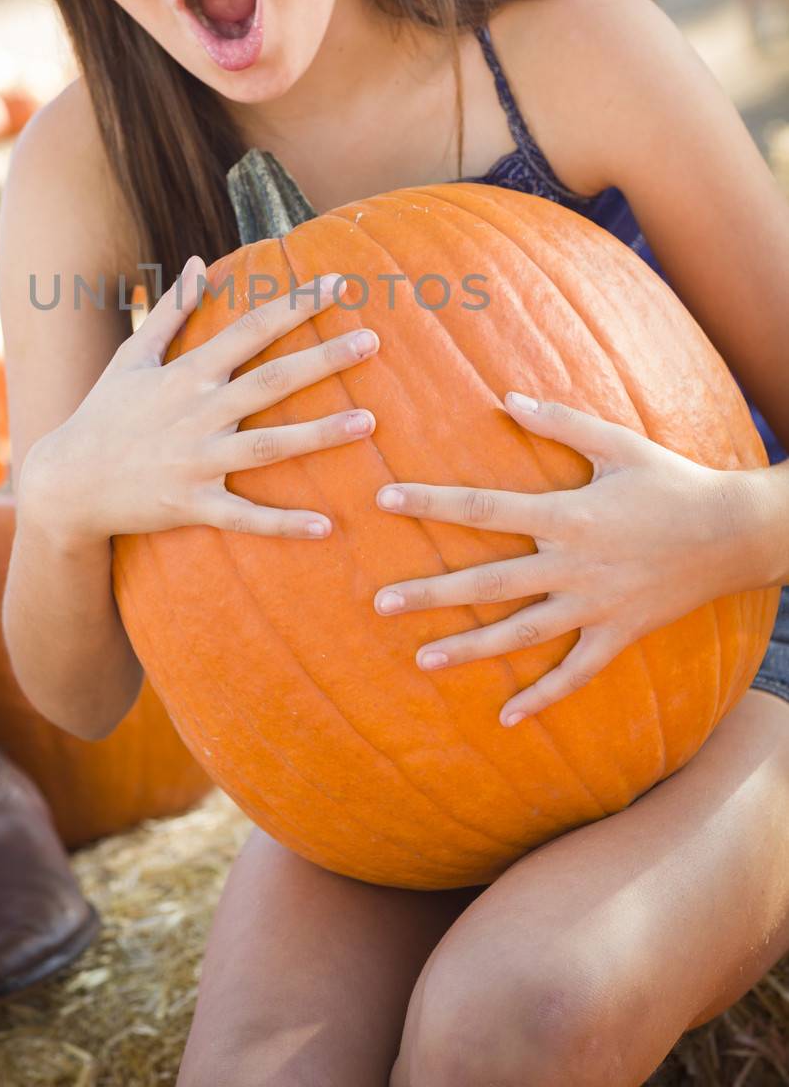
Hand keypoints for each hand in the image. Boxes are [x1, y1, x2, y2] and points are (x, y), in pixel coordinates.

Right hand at [19, 255, 381, 543]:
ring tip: (369, 423)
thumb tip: (198, 262)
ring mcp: (195, 460)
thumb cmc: (102, 414)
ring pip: (268, 445)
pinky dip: (283, 523)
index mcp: (187, 373)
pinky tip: (325, 526)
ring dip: (319, 435)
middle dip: (323, 360)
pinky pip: (244, 516)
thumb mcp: (131, 356)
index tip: (339, 285)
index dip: (295, 305)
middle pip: (270, 381)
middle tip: (373, 342)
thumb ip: (171, 309)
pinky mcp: (190, 504)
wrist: (64, 483)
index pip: (250, 329)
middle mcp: (197, 412)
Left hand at [371, 390, 764, 728]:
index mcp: (566, 515)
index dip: (432, 503)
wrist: (734, 533)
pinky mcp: (618, 634)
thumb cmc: (671, 481)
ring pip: (521, 633)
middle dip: (432, 592)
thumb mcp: (617, 442)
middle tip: (381, 602)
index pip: (484, 509)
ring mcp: (595, 606)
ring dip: (470, 648)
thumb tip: (506, 398)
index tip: (385, 499)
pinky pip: (576, 673)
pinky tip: (507, 716)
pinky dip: (543, 697)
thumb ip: (560, 422)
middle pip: (490, 581)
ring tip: (421, 659)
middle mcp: (573, 565)